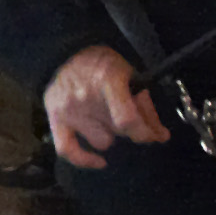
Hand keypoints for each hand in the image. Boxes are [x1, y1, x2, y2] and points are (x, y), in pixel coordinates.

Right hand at [44, 44, 167, 169]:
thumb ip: (145, 106)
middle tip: (131, 118)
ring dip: (108, 134)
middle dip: (130, 128)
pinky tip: (99, 161)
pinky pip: (67, 150)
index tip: (155, 136)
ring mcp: (68, 109)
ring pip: (102, 141)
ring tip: (106, 118)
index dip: (144, 133)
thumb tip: (160, 136)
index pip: (126, 120)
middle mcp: (85, 96)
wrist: (65, 53)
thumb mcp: (130, 75)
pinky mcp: (54, 118)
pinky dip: (84, 159)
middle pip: (118, 131)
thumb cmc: (103, 63)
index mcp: (108, 80)